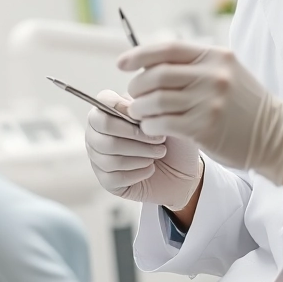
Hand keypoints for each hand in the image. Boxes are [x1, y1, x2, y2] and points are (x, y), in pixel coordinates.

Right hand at [84, 90, 202, 208]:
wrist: (184, 171)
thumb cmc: (174, 141)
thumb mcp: (168, 119)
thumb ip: (150, 108)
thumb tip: (135, 108)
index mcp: (110, 110)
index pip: (102, 101)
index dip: (124, 108)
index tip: (147, 118)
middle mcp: (98, 132)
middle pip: (104, 127)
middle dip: (136, 134)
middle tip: (160, 139)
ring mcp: (99, 157)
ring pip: (110, 154)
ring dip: (141, 155)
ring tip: (159, 154)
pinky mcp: (106, 180)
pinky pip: (115, 176)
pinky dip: (138, 172)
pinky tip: (150, 168)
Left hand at [119, 42, 282, 184]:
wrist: (276, 135)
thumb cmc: (244, 104)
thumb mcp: (227, 72)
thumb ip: (195, 65)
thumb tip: (150, 63)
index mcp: (216, 56)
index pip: (167, 49)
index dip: (139, 55)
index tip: (122, 64)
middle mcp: (213, 75)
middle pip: (156, 74)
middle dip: (137, 85)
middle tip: (134, 95)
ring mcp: (209, 102)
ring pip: (156, 100)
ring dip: (140, 108)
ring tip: (140, 113)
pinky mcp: (204, 127)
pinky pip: (163, 123)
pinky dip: (150, 126)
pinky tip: (152, 128)